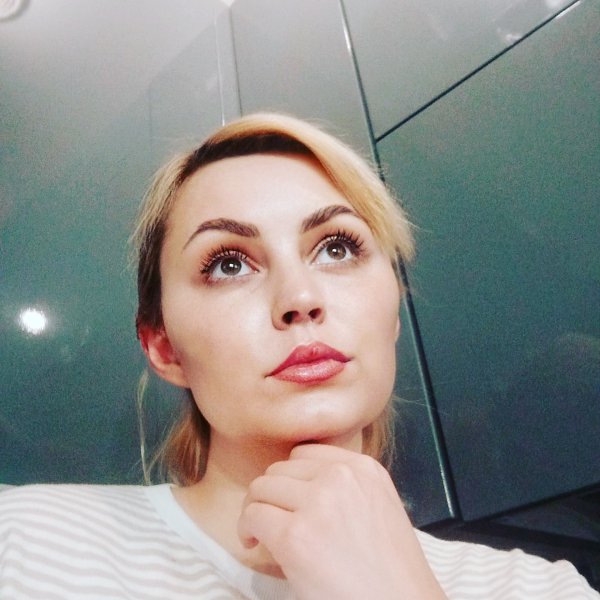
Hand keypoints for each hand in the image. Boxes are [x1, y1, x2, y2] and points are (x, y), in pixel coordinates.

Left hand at [238, 444, 446, 599]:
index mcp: (364, 468)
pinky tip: (254, 544)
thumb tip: (297, 486)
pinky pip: (253, 516)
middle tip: (273, 520)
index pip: (306, 453)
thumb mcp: (377, 506)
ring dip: (257, 509)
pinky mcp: (295, 536)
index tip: (289, 500)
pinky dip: (246, 530)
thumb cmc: (389, 570)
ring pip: (261, 488)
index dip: (291, 478)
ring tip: (261, 533)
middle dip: (272, 494)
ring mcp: (317, 504)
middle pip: (280, 469)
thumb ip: (345, 486)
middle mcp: (340, 477)